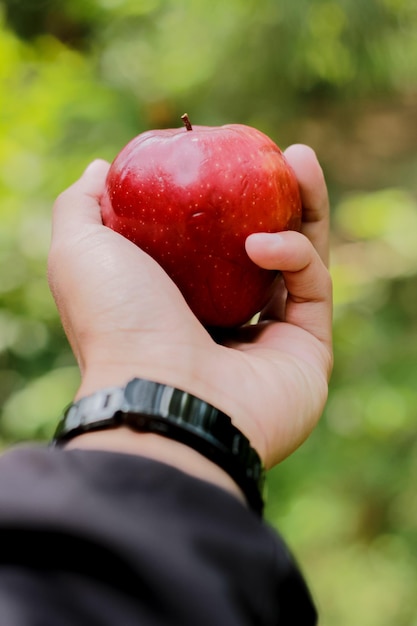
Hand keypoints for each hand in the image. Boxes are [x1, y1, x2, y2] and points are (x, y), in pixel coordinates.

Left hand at [48, 145, 331, 471]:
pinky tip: (260, 243)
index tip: (227, 155)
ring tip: (297, 158)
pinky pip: (312, 288)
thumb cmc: (118, 324)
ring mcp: (271, 340)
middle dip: (279, 197)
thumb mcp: (79, 251)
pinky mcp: (309, 353)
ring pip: (301, 262)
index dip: (225, 198)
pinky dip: (293, 255)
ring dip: (306, 208)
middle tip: (282, 152)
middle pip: (265, 248)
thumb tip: (102, 170)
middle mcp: (226, 323)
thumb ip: (81, 207)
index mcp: (179, 304)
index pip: (213, 244)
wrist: (162, 398)